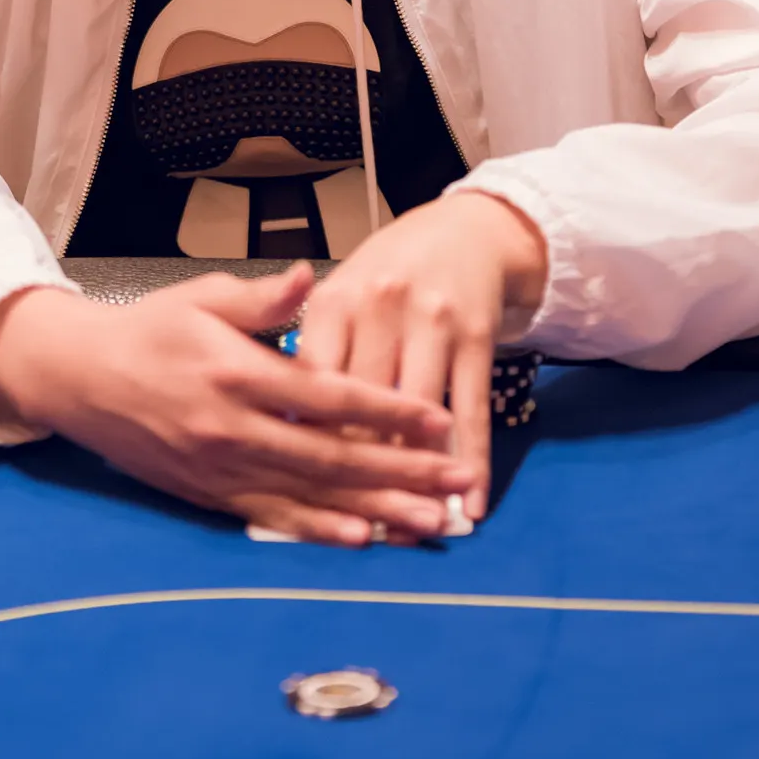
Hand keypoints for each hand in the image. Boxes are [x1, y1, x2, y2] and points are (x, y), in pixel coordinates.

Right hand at [0, 263, 474, 545]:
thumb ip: (262, 297)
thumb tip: (309, 276)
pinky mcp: (208, 494)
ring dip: (376, 510)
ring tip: (429, 523)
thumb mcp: (204, 297)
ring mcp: (220, 468)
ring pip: (311, 495)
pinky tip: (362, 539)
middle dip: (402, 471)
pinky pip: (272, 517)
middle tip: (456, 482)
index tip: (438, 419)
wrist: (79, 378)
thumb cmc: (150, 329)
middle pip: (333, 455)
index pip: (329, 395)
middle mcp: (233, 427)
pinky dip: (318, 530)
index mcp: (239, 372)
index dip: (387, 410)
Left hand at [298, 192, 546, 520]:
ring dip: (415, 477)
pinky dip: (471, 461)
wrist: (466, 229)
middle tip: (353, 528)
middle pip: (363, 408)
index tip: (296, 492)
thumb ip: (309, 351)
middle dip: (358, 473)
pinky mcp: (476, 336)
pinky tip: (468, 503)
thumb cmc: (387, 271)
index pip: (312, 386)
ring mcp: (432, 321)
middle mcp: (381, 308)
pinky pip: (471, 409)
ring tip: (409, 529)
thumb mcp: (337, 293)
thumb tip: (283, 427)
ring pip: (417, 416)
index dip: (305, 442)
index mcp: (333, 301)